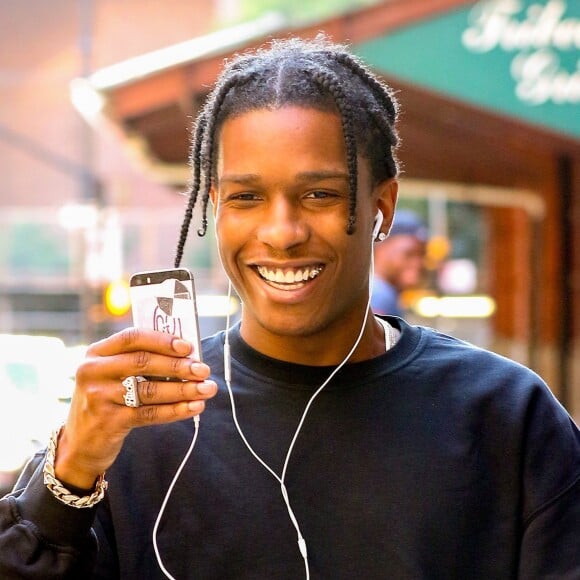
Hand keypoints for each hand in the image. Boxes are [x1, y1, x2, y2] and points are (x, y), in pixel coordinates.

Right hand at [54, 327, 216, 488]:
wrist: (80, 444)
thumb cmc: (108, 400)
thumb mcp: (112, 375)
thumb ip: (140, 361)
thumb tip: (187, 354)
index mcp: (96, 353)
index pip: (132, 338)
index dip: (162, 340)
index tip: (188, 346)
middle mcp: (93, 371)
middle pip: (143, 362)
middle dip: (178, 366)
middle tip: (204, 370)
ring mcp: (99, 397)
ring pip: (150, 390)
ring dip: (184, 389)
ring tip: (207, 389)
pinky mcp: (109, 422)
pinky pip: (150, 413)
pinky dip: (176, 410)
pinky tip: (194, 407)